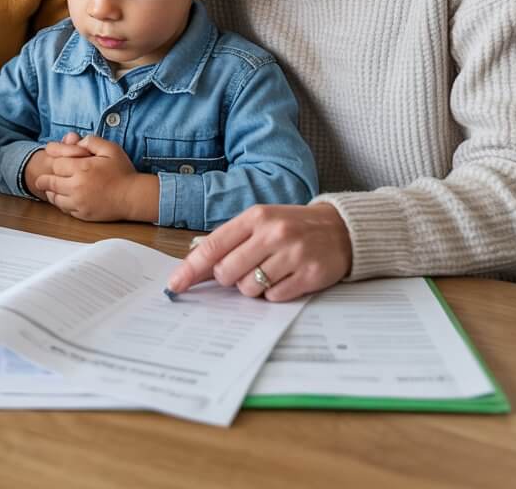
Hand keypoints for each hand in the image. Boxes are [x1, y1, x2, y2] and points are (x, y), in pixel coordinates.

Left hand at [34, 135, 156, 222]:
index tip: (50, 159)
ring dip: (51, 192)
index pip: (56, 164)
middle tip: (40, 178)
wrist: (134, 197)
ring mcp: (79, 203)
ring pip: (54, 198)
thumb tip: (76, 141)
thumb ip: (91, 141)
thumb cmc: (123, 172)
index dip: (53, 160)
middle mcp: (77, 187)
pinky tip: (64, 197)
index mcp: (82, 168)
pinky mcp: (82, 215)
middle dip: (44, 179)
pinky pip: (64, 209)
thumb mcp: (110, 149)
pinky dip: (61, 203)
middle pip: (49, 182)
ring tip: (52, 188)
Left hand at [166, 203, 352, 301]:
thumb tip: (194, 267)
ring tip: (268, 272)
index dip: (191, 268)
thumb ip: (230, 241)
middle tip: (242, 271)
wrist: (340, 229)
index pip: (213, 246)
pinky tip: (285, 278)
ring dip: (253, 288)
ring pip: (249, 288)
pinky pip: (274, 298)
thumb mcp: (260, 223)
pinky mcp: (309, 274)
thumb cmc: (291, 227)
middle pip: (227, 272)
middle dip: (228, 279)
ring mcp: (292, 253)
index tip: (175, 283)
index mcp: (255, 217)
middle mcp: (272, 232)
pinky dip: (274, 294)